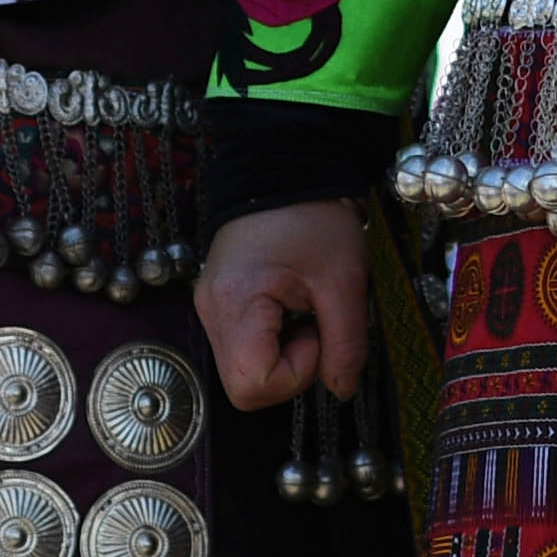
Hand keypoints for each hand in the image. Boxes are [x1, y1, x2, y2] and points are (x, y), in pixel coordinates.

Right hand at [195, 201, 370, 412]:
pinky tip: (289, 305)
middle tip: (313, 324)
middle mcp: (211, 310)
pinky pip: (243, 344)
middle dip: (290, 368)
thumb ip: (347, 344)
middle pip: (245, 383)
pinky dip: (272, 339)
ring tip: (302, 308)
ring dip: (282, 353)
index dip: (296, 374)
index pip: (253, 386)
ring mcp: (210, 305)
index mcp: (236, 304)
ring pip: (244, 366)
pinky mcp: (218, 300)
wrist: (285, 166)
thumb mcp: (344, 281)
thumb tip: (343, 389)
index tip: (317, 331)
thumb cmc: (314, 217)